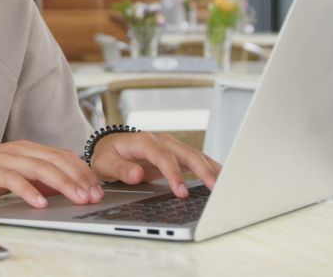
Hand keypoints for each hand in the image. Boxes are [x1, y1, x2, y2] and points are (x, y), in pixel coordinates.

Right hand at [0, 140, 103, 208]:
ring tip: (77, 198)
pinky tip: (39, 202)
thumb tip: (61, 187)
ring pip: (39, 167)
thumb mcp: (10, 177)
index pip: (61, 156)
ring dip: (62, 183)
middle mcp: (16, 150)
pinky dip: (28, 190)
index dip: (82, 171)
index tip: (97, 188)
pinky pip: (12, 178)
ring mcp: (1, 158)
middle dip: (79, 178)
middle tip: (94, 195)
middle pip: (55, 160)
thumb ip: (34, 178)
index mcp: (24, 150)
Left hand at [90, 132, 221, 197]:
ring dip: (212, 169)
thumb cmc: (107, 155)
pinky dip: (210, 167)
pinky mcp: (176, 154)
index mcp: (143, 141)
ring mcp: (171, 145)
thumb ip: (120, 170)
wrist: (109, 146)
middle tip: (215, 189)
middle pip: (186, 153)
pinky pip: (196, 159)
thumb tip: (137, 174)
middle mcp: (160, 140)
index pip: (162, 156)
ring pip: (195, 155)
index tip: (181, 191)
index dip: (174, 173)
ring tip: (227, 185)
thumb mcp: (105, 163)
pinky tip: (222, 177)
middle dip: (203, 170)